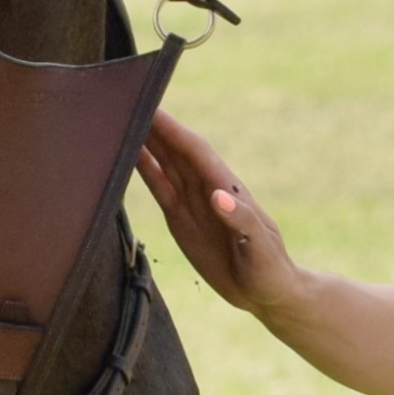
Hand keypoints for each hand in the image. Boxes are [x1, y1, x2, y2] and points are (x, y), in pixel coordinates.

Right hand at [135, 110, 308, 322]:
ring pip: (165, 162)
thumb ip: (241, 220)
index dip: (173, 130)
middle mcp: (206, 188)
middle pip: (175, 149)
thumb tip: (218, 195)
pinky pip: (160, 187)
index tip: (151, 107)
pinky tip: (129, 154)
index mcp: (226, 188)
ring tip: (123, 119)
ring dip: (146, 140)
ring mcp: (192, 202)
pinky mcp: (181, 219)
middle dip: (154, 125)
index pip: (195, 151)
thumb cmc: (270, 270)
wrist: (267, 293)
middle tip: (126, 102)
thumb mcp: (261, 247)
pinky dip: (144, 169)